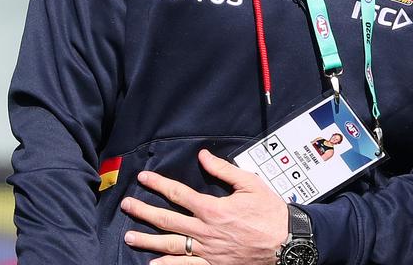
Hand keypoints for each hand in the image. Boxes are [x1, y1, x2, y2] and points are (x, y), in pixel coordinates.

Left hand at [122, 149, 288, 263]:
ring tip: (129, 236)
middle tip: (126, 205)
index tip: (144, 178)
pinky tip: (153, 264)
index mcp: (212, 209)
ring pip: (170, 245)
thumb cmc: (271, 213)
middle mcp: (204, 231)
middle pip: (167, 219)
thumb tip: (203, 157)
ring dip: (147, 240)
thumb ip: (224, 170)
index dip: (158, 184)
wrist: (286, 242)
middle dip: (143, 211)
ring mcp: (206, 250)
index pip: (178, 193)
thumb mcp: (251, 184)